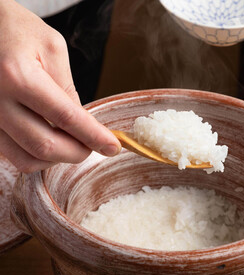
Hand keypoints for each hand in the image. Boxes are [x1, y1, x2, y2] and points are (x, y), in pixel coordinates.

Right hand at [0, 0, 120, 172]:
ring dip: (59, 158)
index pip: (66, 117)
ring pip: (29, 159)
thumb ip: (68, 90)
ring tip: (73, 143)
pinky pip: (15, 156)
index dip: (94, 136)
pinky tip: (52, 141)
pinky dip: (40, 156)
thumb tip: (84, 125)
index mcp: (18, 75)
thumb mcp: (53, 50)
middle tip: (94, 146)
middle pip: (46, 146)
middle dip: (78, 152)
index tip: (113, 147)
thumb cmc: (18, 31)